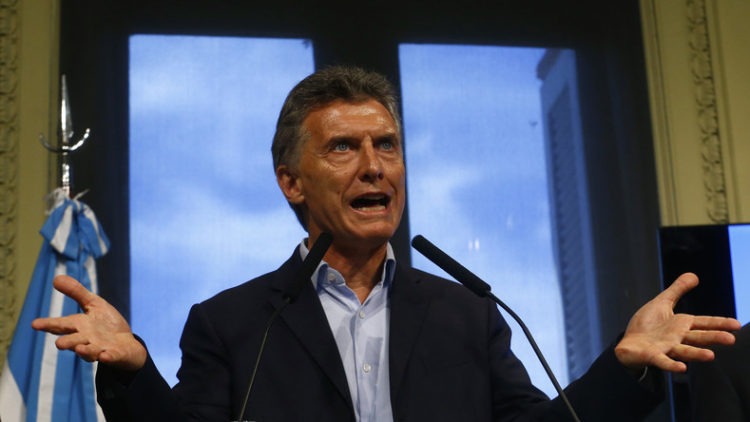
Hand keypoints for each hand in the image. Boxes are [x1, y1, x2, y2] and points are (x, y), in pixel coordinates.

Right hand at [31, 275, 146, 370]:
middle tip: (59, 344)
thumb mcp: (93, 304)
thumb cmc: (106, 323)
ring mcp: (101, 348)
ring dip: (85, 351)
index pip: (61, 325)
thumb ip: (76, 292)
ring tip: (80, 348)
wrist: (126, 344)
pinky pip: (111, 357)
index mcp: (80, 326)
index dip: (48, 325)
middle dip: (67, 342)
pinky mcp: (115, 354)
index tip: (35, 324)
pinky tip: (105, 356)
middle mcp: (87, 339)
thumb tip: (56, 278)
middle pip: (75, 341)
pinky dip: (108, 357)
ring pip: (90, 351)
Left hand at [614, 272, 740, 372]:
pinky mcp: (652, 355)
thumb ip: (677, 290)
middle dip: (713, 337)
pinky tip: (681, 368)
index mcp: (681, 325)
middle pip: (698, 337)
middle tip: (731, 339)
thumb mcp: (662, 303)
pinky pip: (663, 361)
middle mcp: (677, 338)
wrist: (630, 343)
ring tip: (711, 356)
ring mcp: (666, 348)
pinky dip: (671, 365)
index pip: (704, 323)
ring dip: (696, 354)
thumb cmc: (648, 325)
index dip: (720, 323)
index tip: (737, 324)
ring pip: (684, 351)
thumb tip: (694, 275)